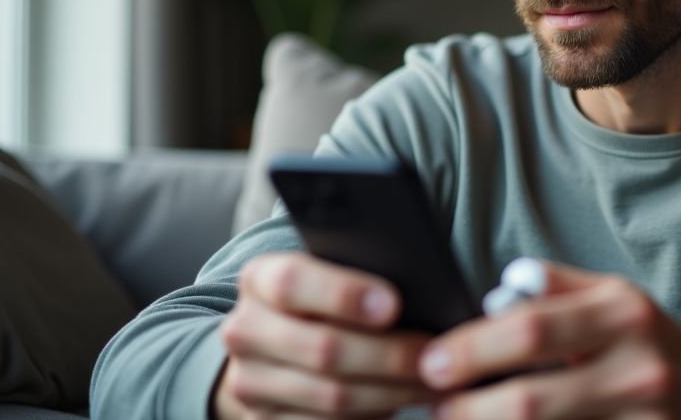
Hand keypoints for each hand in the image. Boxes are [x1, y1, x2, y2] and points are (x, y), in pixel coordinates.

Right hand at [214, 252, 435, 418]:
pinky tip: (404, 400)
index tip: (393, 305)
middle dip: (389, 354)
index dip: (344, 295)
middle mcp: (244, 330)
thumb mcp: (328, 274)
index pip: (291, 282)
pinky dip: (375, 414)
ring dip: (392, 391)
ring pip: (331, 396)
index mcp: (259, 280)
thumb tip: (420, 296)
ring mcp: (249, 383)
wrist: (274, 347)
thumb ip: (357, 276)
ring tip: (432, 380)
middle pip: (322, 348)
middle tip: (435, 354)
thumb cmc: (322, 302)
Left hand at [417, 261, 680, 419]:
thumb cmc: (648, 339)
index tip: (431, 363)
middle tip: (436, 408)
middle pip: (532, 402)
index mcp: (623, 313)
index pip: (531, 329)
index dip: (472, 349)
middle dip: (470, 410)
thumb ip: (556, 287)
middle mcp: (637, 367)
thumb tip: (498, 291)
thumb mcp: (612, 296)